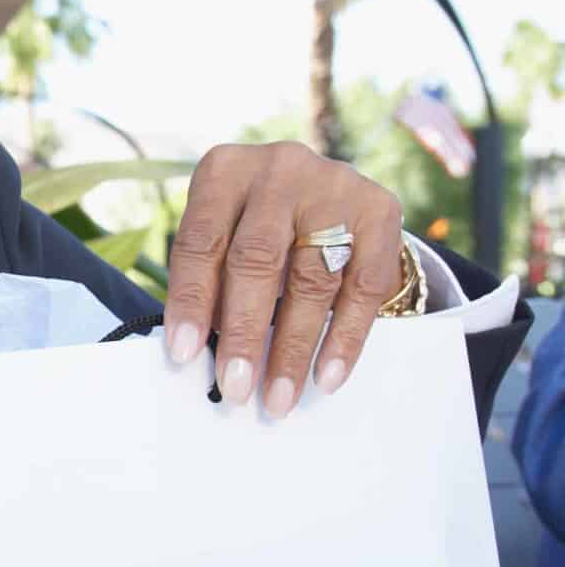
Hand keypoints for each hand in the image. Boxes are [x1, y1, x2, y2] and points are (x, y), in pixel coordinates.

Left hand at [162, 140, 405, 417]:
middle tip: (236, 387)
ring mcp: (335, 187)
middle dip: (245, 332)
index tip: (185, 354)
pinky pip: (364, 286)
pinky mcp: (380, 211)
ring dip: (294, 347)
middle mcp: (279, 170)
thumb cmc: (251, 223)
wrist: (320, 188)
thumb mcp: (221, 231)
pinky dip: (345, 337)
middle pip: (258, 260)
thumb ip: (210, 278)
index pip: (200, 243)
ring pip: (312, 279)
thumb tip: (199, 355)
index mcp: (224, 171)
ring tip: (279, 396)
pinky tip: (327, 375)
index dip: (191, 301)